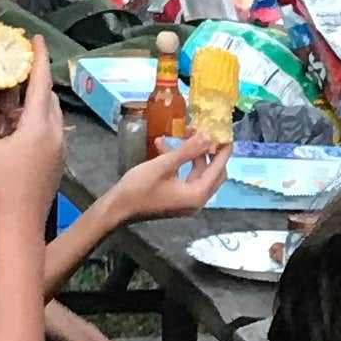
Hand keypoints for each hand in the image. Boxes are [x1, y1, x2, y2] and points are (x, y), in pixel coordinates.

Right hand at [0, 52, 64, 230]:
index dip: (39, 57)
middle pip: (48, 97)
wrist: (18, 226)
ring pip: (50, 114)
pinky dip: (36, 119)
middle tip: (16, 65)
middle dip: (34, 79)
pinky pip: (50, 130)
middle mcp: (56, 134)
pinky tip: (16, 125)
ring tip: (12, 94)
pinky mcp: (57, 162)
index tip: (36, 37)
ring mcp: (60, 149)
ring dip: (34, 101)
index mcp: (40, 125)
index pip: (42, 81)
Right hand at [109, 133, 230, 223]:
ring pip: (197, 173)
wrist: (115, 209)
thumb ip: (187, 150)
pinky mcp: (175, 199)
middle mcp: (196, 200)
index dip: (223, 150)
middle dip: (209, 151)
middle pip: (212, 172)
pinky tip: (162, 146)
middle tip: (205, 131)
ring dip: (191, 154)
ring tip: (182, 133)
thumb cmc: (138, 188)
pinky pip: (184, 177)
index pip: (219, 168)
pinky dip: (178, 163)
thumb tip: (208, 136)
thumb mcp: (163, 165)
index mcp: (197, 194)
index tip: (225, 132)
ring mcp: (186, 202)